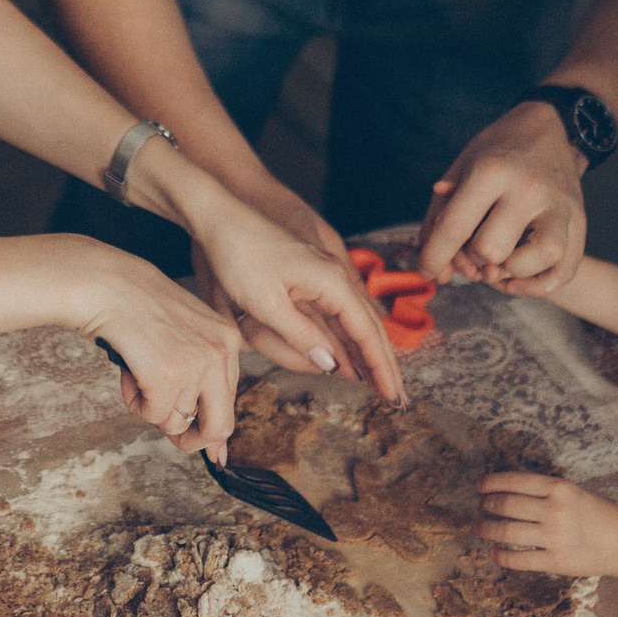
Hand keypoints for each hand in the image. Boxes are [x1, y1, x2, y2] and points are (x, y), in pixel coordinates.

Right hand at [60, 237, 244, 457]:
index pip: (229, 401)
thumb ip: (199, 372)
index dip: (210, 428)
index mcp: (228, 339)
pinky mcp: (168, 376)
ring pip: (176, 422)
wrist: (103, 282)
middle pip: (218, 426)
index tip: (211, 452)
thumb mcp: (182, 331)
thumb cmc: (134, 304)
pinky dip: (134, 401)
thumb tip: (214, 441)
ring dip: (150, 406)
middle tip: (170, 435)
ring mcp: (196, 364)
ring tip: (136, 371)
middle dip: (190, 439)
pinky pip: (152, 415)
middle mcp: (220, 352)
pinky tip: (128, 371)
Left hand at [187, 192, 402, 401]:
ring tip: (380, 383)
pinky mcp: (307, 277)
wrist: (220, 218)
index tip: (393, 396)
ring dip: (366, 354)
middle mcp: (333, 277)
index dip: (381, 366)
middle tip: (397, 399)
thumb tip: (333, 364)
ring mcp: (322, 276)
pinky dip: (345, 339)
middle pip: (368, 327)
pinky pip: (335, 315)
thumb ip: (301, 335)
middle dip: (383, 363)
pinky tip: (348, 356)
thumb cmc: (238, 255)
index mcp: (330, 281)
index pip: (366, 331)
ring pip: (353, 322)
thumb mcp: (266, 303)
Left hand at [415, 102, 588, 293]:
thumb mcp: (459, 171)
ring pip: (539, 261)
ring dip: (510, 273)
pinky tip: (515, 278)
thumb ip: (439, 220)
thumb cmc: (496, 153)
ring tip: (496, 263)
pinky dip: (537, 285)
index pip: (455, 228)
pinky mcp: (579, 221)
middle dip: (473, 259)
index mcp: (492, 171)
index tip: (426, 270)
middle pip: (492, 250)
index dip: (433, 257)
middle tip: (471, 249)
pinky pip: (564, 271)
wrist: (548, 128)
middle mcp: (529, 189)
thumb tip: (439, 274)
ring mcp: (560, 206)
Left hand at [475, 471, 617, 578]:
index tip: (479, 486)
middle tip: (481, 507)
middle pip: (505, 505)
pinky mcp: (555, 561)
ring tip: (479, 527)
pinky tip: (493, 553)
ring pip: (506, 531)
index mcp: (559, 488)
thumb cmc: (598, 515)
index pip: (514, 481)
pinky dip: (500, 556)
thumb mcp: (573, 492)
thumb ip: (544, 491)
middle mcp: (554, 510)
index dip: (491, 483)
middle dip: (487, 505)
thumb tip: (506, 490)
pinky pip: (518, 560)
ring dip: (486, 529)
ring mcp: (554, 537)